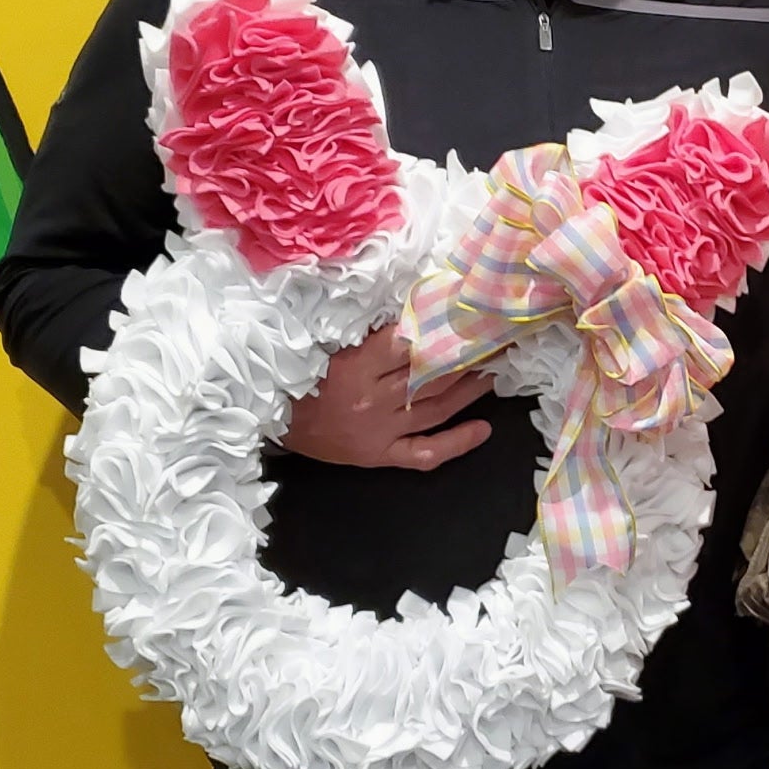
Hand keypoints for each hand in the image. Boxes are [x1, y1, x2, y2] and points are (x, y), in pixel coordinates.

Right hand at [282, 324, 493, 469]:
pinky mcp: (381, 455)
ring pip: (436, 407)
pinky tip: (483, 429)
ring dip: (469, 390)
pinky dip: (456, 443)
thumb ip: (370, 335)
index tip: (466, 315)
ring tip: (495, 371)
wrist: (273, 419)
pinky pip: (425, 452)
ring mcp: (380, 430)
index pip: (408, 343)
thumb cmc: (302, 376)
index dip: (441, 329)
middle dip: (466, 356)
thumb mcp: (330, 346)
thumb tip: (416, 313)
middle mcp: (373, 400)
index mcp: (357, 367)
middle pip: (430, 374)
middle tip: (495, 341)